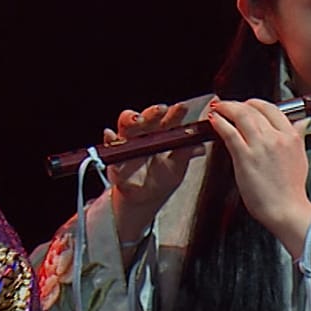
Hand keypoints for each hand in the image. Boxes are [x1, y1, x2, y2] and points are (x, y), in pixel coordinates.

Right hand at [105, 102, 203, 243]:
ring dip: (130, 119)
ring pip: (126, 125)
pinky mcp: (114, 157)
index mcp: (160, 136)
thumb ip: (185, 155)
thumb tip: (201, 147)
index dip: (175, 113)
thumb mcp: (176, 169)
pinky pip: (110, 146)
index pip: (168, 120)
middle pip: (147, 118)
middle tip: (160, 110)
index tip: (182, 108)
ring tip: (137, 119)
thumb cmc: (160, 182)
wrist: (142, 202)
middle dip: (152, 112)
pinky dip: (110, 139)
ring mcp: (127, 144)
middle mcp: (143, 136)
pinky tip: (111, 135)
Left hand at [206, 99, 310, 256]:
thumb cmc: (291, 190)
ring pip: (241, 116)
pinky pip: (229, 132)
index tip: (246, 104)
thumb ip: (297, 137)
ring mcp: (260, 146)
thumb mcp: (300, 157)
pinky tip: (214, 120)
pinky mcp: (245, 157)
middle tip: (227, 104)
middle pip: (253, 109)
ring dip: (226, 108)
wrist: (286, 209)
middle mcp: (276, 137)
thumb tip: (300, 123)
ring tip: (217, 107)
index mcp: (291, 136)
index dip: (255, 103)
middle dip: (237, 104)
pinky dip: (220, 122)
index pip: (271, 108)